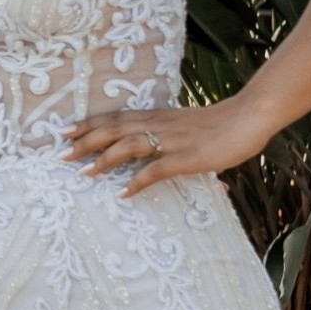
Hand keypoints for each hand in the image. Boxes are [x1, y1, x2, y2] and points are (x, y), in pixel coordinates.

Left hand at [62, 101, 267, 198]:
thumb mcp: (184, 123)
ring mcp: (172, 141)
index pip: (115, 118)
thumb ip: (165, 132)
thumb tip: (152, 148)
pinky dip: (137, 182)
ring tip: (83, 173)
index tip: (64, 131)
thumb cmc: (220, 122)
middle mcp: (159, 125)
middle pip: (113, 130)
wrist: (250, 116)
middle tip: (60, 155)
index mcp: (157, 116)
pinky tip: (122, 194)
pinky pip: (156, 171)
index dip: (88, 124)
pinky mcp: (186, 157)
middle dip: (85, 141)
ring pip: (128, 146)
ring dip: (103, 160)